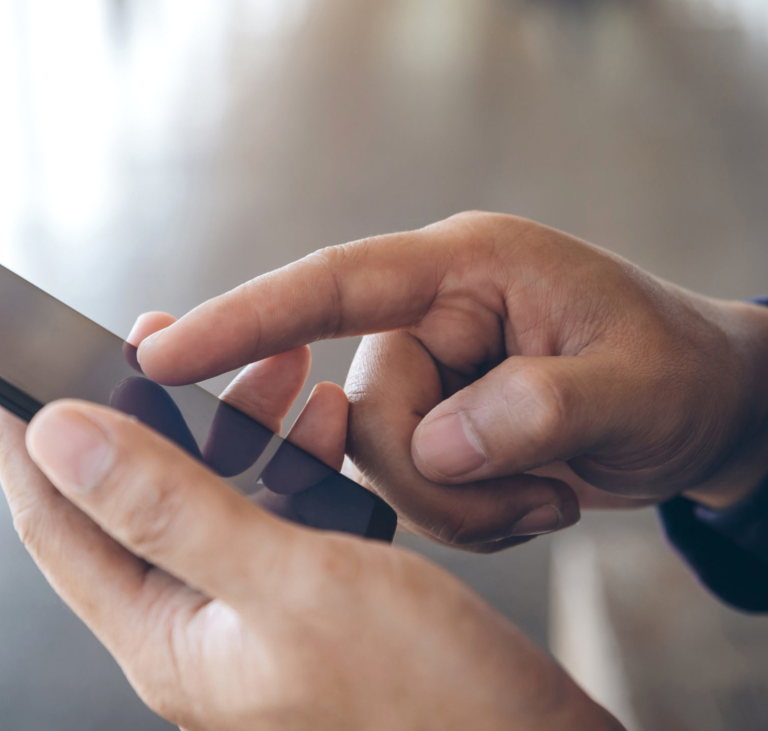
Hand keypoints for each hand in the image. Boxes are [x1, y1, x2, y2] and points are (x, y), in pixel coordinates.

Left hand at [0, 344, 620, 728]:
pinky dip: (288, 463)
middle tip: (157, 340)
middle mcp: (195, 634)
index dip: (26, 443)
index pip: (57, 526)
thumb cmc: (430, 699)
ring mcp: (249, 622)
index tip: (8, 372)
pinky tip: (325, 427)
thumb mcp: (289, 582)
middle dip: (143, 414)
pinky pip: (269, 517)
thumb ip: (170, 508)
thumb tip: (59, 437)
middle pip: (128, 504)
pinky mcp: (303, 607)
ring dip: (230, 428)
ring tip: (277, 370)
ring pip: (207, 500)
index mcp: (166, 638)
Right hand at [136, 212, 767, 550]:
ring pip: (374, 466)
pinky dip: (466, 520)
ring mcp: (423, 377)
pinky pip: (402, 493)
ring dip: (458, 507)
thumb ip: (535, 408)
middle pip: (358, 413)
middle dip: (434, 478)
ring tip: (546, 495)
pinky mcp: (426, 428)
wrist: (703, 408)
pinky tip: (532, 502)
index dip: (241, 318)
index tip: (160, 351)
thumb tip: (438, 448)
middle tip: (534, 494)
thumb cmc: (676, 372)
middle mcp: (426, 319)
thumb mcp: (632, 386)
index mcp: (462, 270)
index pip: (329, 287)